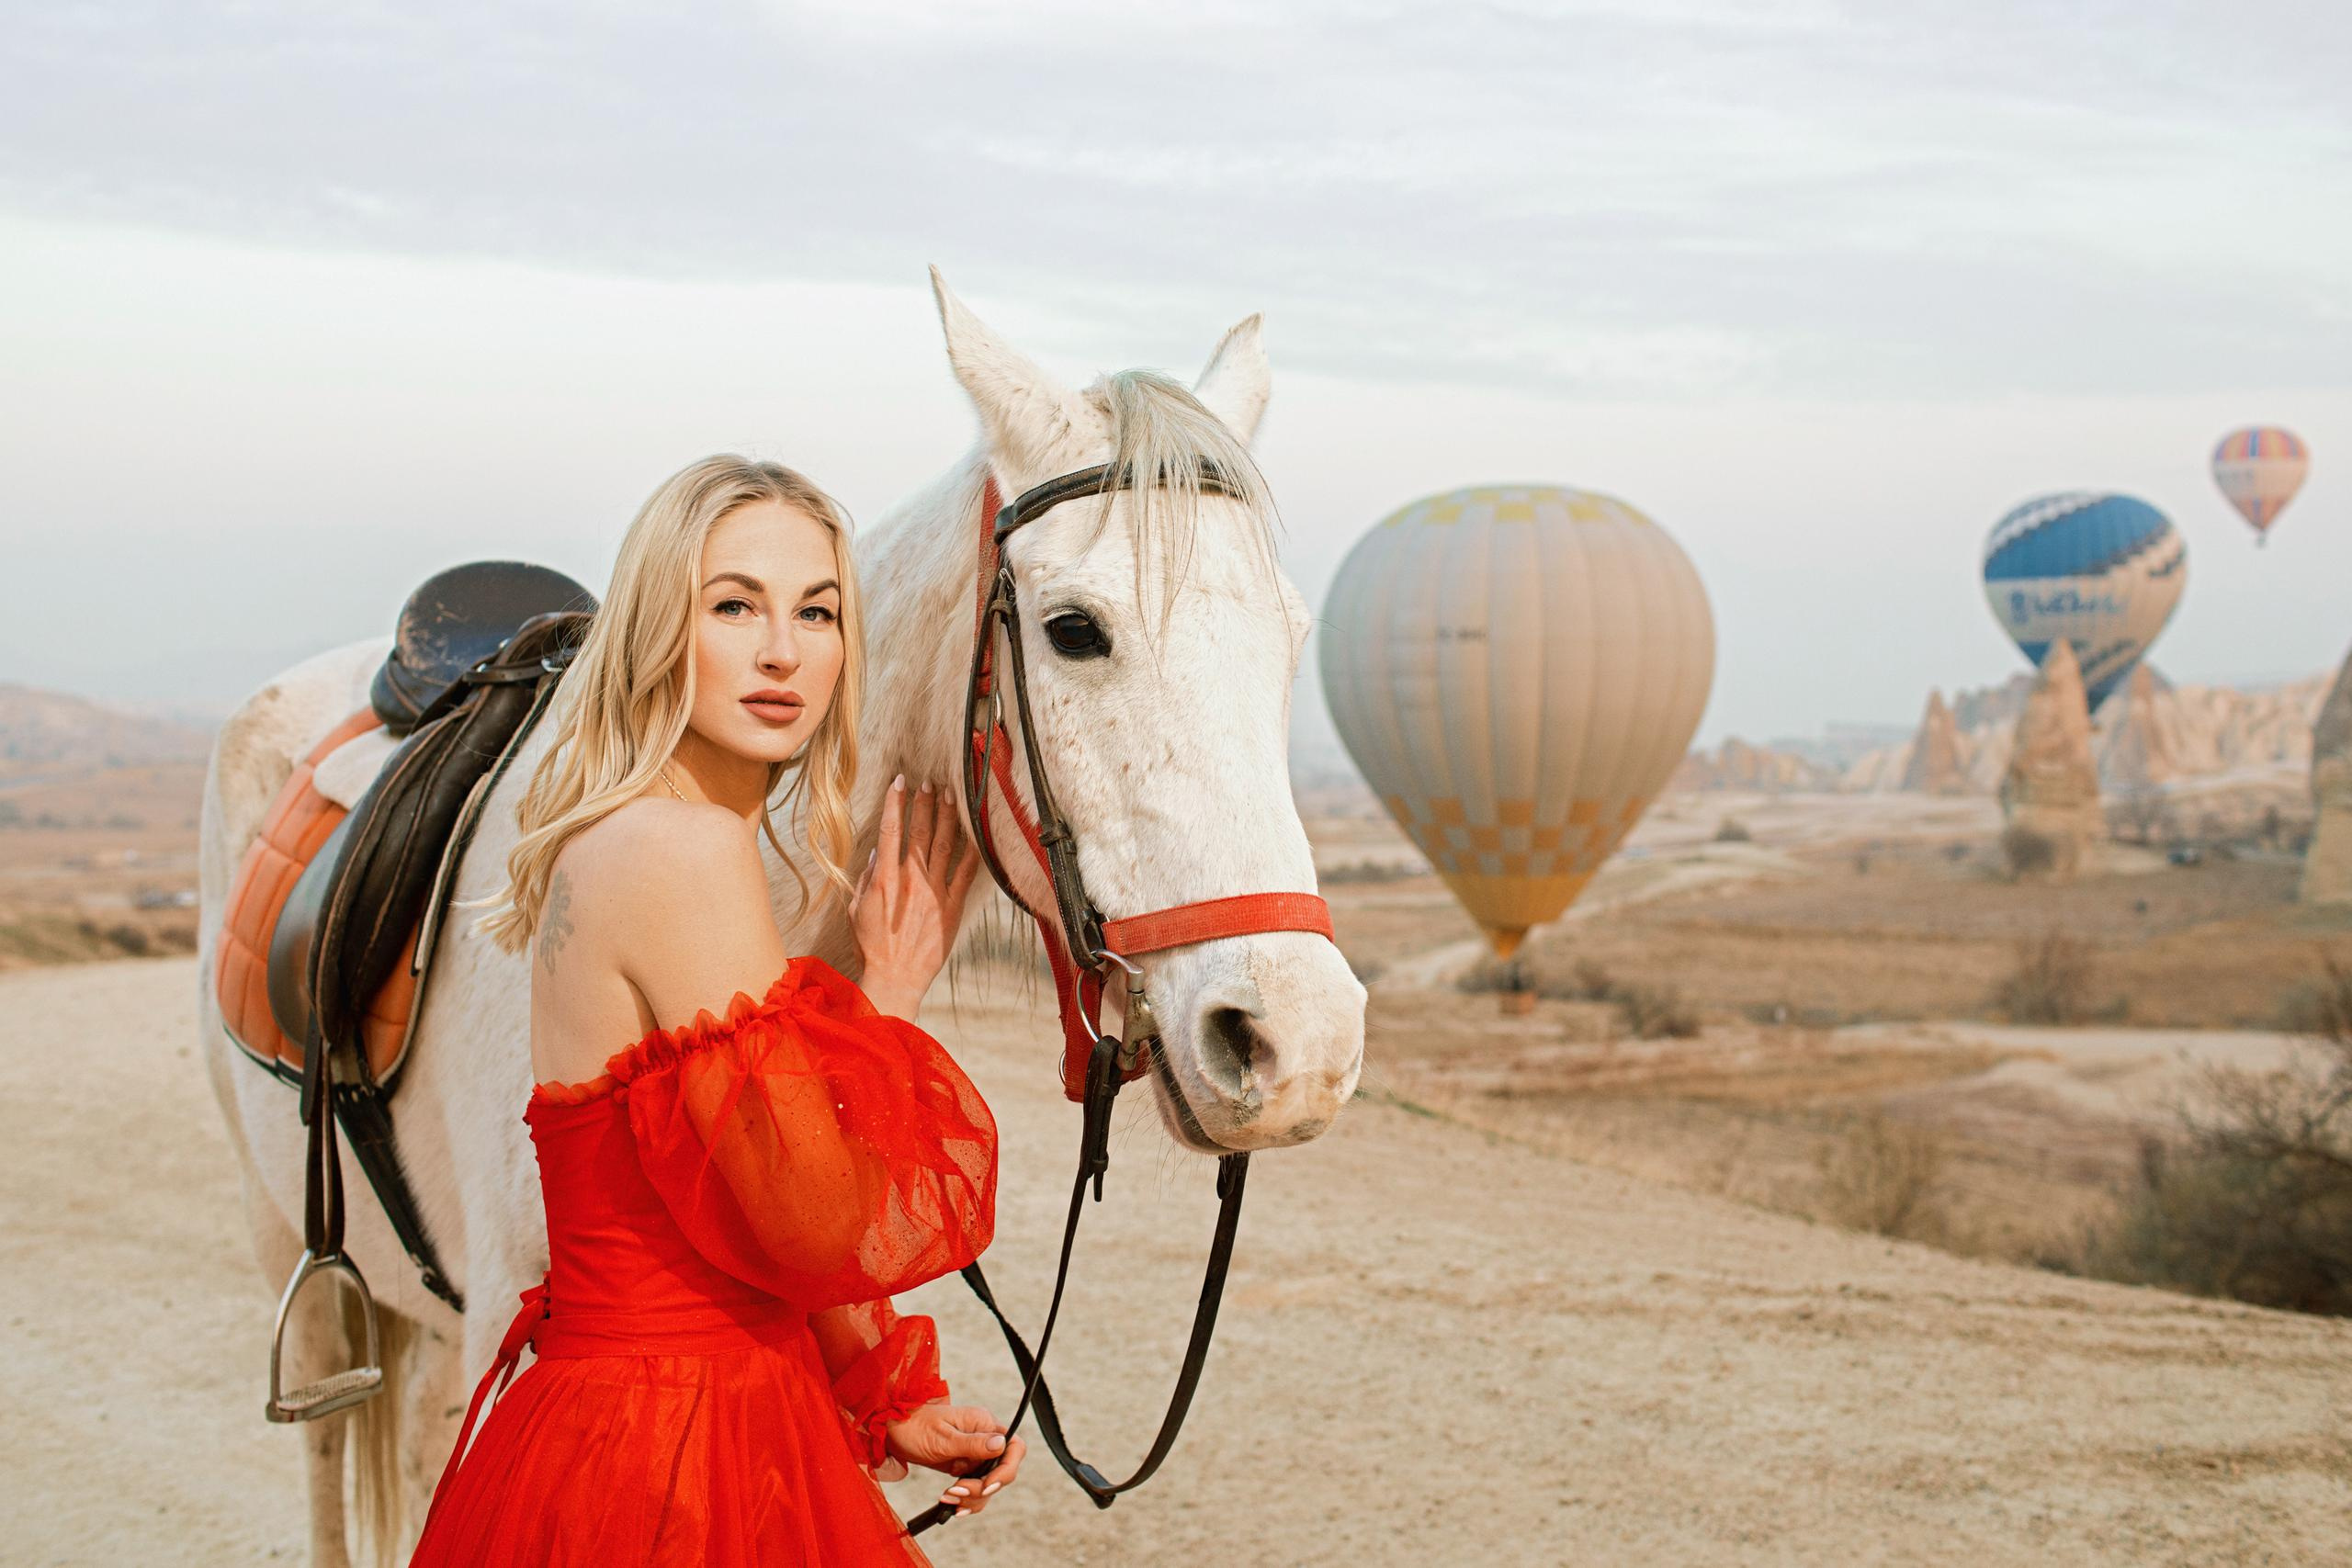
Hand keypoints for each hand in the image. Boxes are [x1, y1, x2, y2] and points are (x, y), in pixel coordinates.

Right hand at [853, 775, 979, 1018]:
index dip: (896, 802)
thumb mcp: (857, 909)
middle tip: (930, 782)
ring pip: (945, 844)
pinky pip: (966, 872)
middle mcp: (911, 880)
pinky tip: (975, 831)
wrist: (895, 977)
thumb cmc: (871, 945)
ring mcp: (935, 892)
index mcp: (884, 879)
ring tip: (951, 794)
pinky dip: (972, 850)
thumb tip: (876, 851)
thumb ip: (866, 877)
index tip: (900, 781)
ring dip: (948, 816)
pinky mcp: (952, 906)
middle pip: (921, 831)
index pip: (891, 830)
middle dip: (926, 802)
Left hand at [883, 1402, 1025, 1516]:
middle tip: (955, 1492)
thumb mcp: (943, 1437)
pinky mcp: (964, 1467)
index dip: (1007, 1470)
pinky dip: (965, 1500)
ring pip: (988, 1485)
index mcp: (984, 1424)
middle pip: (1002, 1472)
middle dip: (981, 1489)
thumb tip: (1002, 1444)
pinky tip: (949, 1504)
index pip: (1014, 1447)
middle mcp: (983, 1438)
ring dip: (971, 1498)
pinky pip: (974, 1489)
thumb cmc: (914, 1426)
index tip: (986, 1485)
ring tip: (946, 1498)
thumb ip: (973, 1443)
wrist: (892, 1431)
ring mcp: (975, 1454)